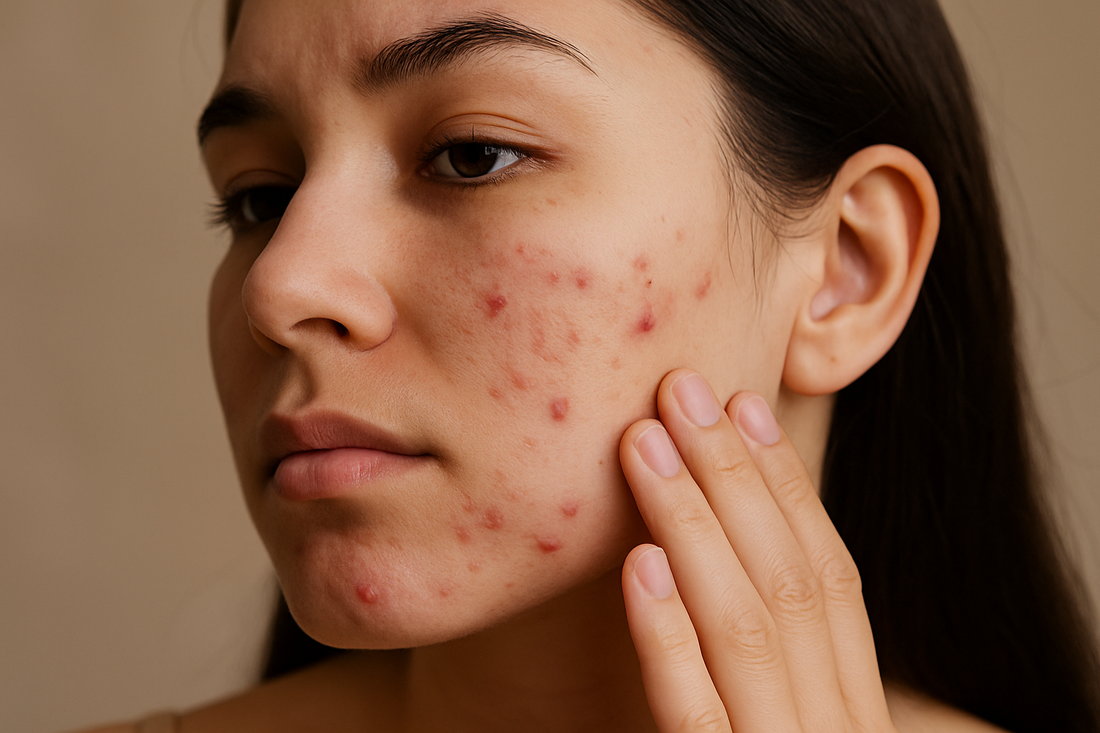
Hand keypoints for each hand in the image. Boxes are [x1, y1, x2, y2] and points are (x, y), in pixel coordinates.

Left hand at [619, 369, 896, 731]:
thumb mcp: (780, 721)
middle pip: (790, 582)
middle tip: (681, 391)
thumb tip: (729, 539)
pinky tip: (639, 565)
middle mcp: (832, 729)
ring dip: (692, 522)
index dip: (788, 484)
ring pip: (745, 627)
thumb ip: (766, 660)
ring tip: (644, 442)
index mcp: (851, 707)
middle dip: (735, 475)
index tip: (743, 405)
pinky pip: (695, 713)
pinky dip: (669, 634)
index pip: (831, 577)